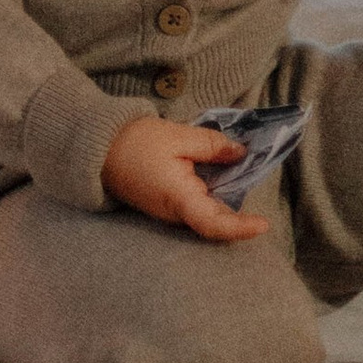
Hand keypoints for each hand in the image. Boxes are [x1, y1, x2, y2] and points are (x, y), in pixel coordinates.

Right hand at [102, 113, 273, 240]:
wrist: (99, 149)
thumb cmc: (137, 142)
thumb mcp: (178, 135)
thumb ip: (212, 145)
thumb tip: (240, 153)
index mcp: (178, 198)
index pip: (213, 223)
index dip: (239, 228)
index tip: (263, 225)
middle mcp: (175, 213)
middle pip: (214, 220)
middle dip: (240, 215)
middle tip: (263, 204)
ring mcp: (170, 212)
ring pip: (206, 213)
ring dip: (228, 203)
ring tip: (247, 182)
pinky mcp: (167, 205)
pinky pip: (196, 206)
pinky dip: (214, 195)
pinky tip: (225, 177)